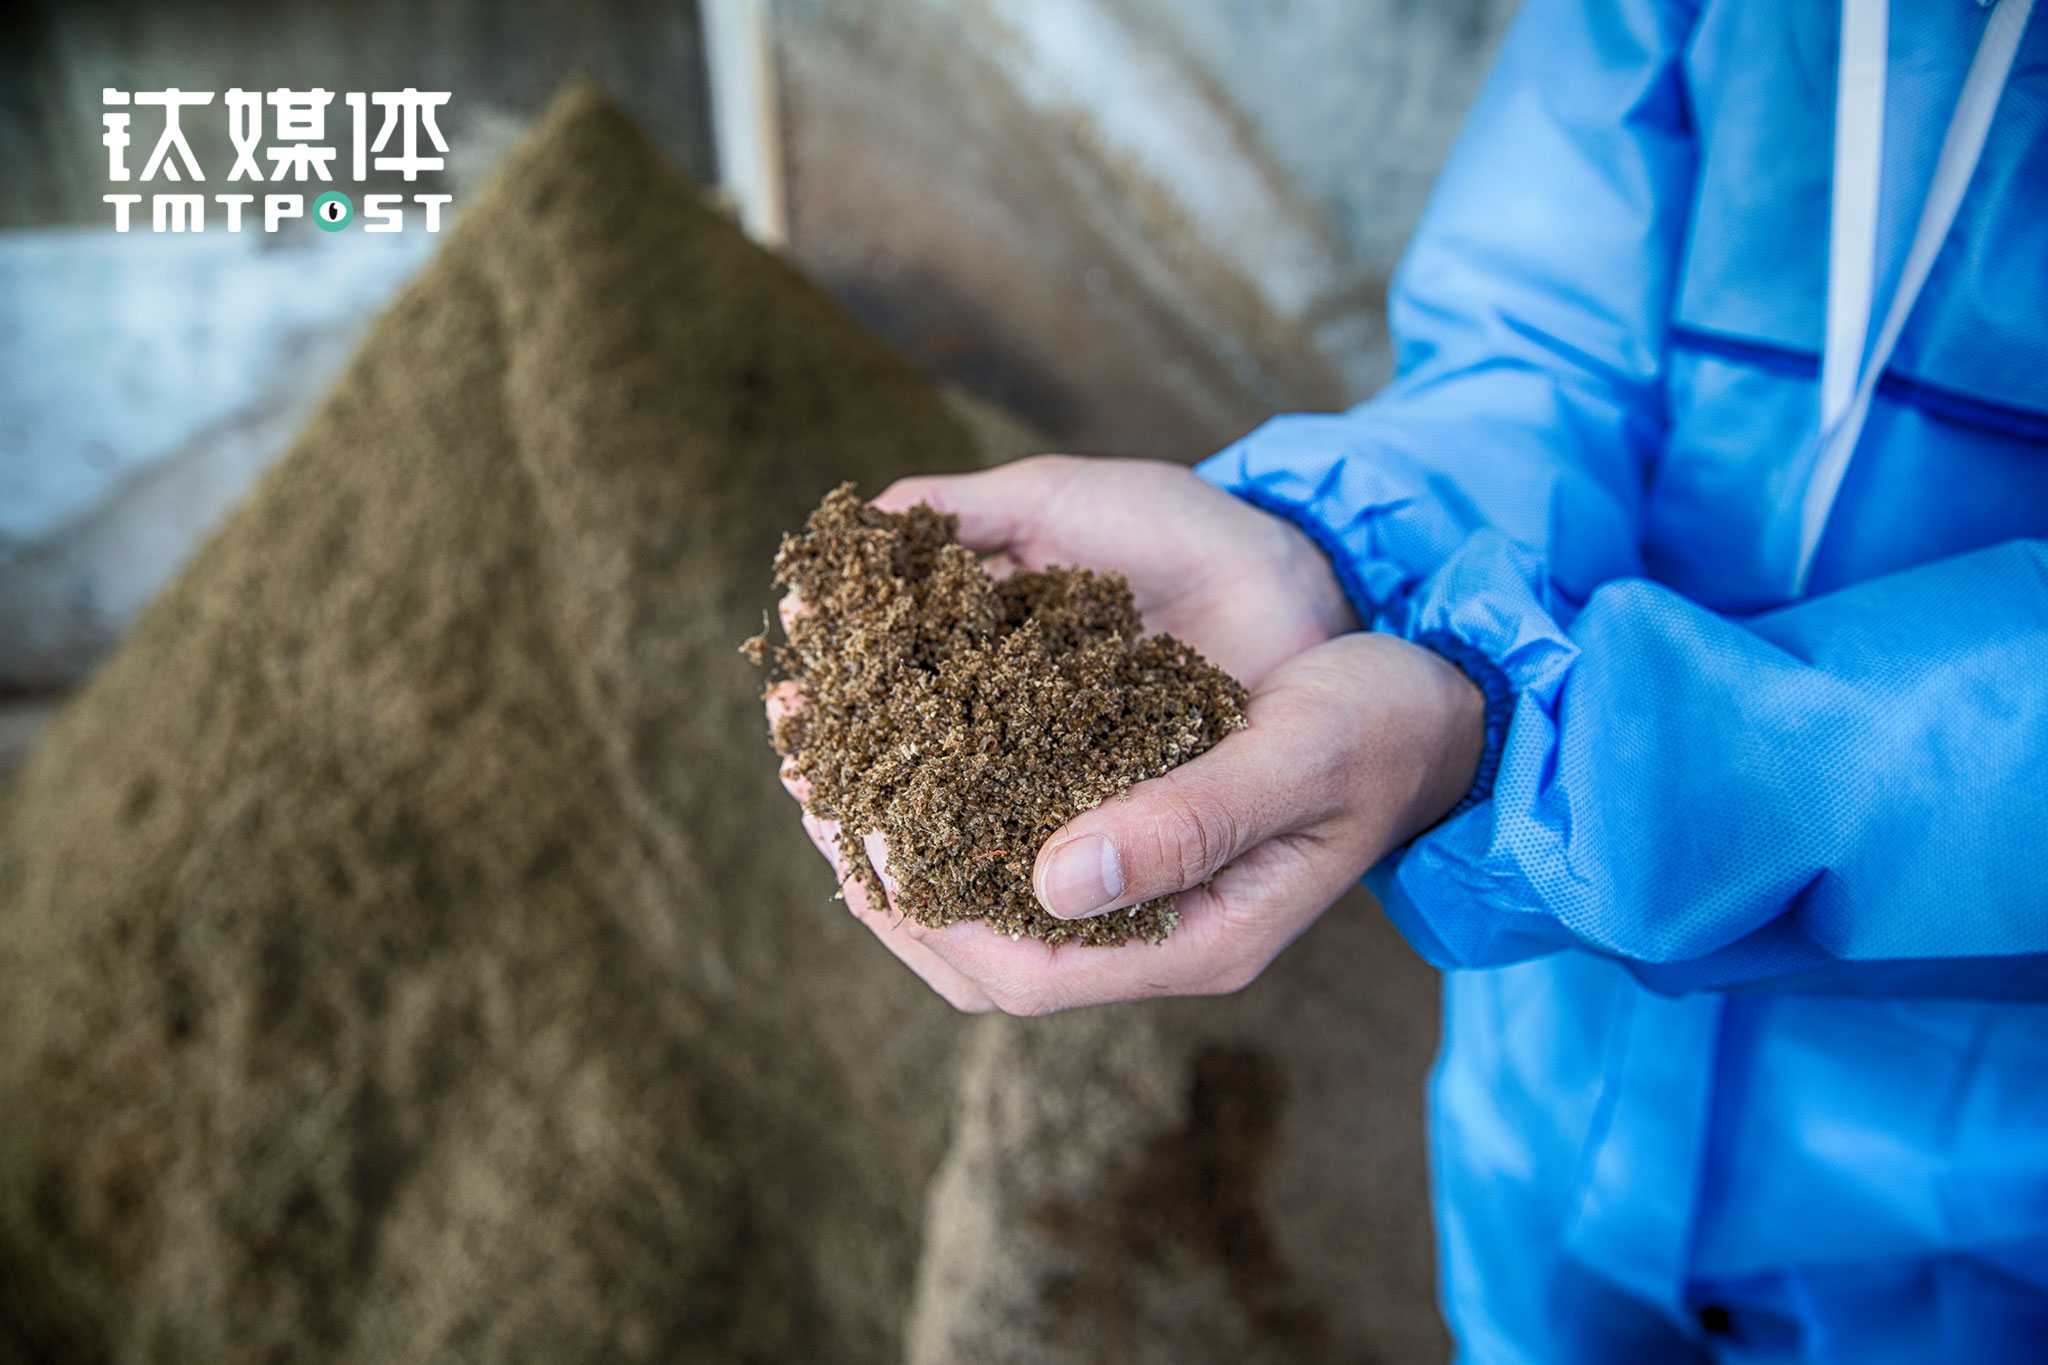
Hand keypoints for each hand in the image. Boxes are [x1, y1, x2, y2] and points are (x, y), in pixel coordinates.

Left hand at [769, 456, 1484, 1013]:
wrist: (1434, 711)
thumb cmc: (1377, 729)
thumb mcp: (1301, 760)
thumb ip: (1193, 822)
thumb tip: (1052, 878)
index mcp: (1194, 941)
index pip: (1025, 974)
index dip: (928, 917)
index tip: (861, 839)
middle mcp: (1147, 932)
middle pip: (976, 950)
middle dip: (879, 879)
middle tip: (806, 787)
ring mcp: (1129, 888)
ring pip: (977, 899)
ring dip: (893, 840)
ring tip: (821, 759)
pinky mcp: (1119, 831)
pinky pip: (1001, 843)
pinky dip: (938, 802)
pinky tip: (897, 738)